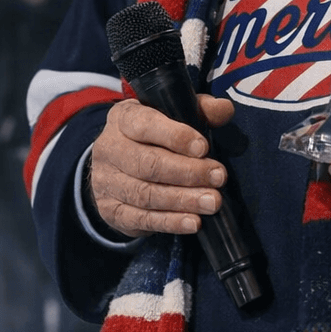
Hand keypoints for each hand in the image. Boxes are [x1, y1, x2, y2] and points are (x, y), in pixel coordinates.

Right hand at [88, 96, 234, 238]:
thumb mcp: (172, 115)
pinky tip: (193, 221)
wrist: (117, 167)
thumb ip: (200, 110)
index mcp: (123, 118)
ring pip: (145, 194)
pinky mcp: (110, 210)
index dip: (175, 136)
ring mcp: (105, 182)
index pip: (144, 124)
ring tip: (212, 201)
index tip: (203, 148)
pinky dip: (169, 222)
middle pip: (148, 163)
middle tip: (218, 177)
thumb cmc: (153, 136)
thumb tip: (225, 109)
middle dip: (188, 173)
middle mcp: (109, 148)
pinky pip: (141, 219)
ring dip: (183, 200)